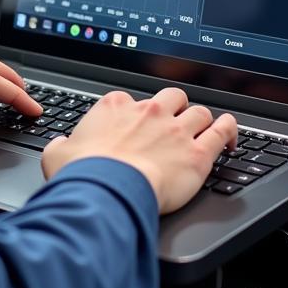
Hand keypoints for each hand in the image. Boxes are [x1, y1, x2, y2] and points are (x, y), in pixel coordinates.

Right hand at [41, 87, 237, 213]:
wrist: (107, 190)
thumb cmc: (83, 173)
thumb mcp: (57, 154)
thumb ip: (61, 145)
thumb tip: (60, 147)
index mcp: (115, 106)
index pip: (132, 100)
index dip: (137, 114)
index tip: (137, 126)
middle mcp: (148, 112)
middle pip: (172, 97)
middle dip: (176, 107)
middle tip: (175, 122)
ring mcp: (175, 130)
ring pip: (199, 112)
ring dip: (202, 119)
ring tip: (206, 128)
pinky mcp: (196, 153)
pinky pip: (221, 132)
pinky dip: (229, 130)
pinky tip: (231, 132)